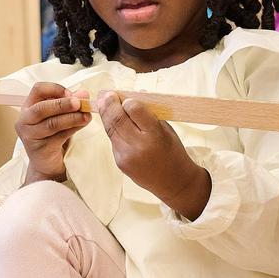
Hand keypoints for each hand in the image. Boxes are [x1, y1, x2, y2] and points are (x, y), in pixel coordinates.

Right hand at [15, 82, 89, 183]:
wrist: (47, 162)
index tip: (71, 94)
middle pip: (41, 108)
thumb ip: (71, 104)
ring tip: (86, 115)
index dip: (56, 89)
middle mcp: (25, 120)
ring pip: (51, 123)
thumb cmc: (53, 135)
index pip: (38, 89)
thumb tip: (84, 94)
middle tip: (80, 103)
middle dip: (62, 104)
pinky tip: (82, 124)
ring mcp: (30, 135)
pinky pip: (58, 137)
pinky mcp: (39, 149)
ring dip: (71, 118)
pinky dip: (73, 129)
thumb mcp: (61, 116)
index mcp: (29, 106)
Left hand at [95, 92, 210, 217]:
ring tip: (105, 103)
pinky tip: (113, 121)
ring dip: (106, 114)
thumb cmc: (173, 153)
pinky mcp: (120, 162)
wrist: (173, 182)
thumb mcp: (167, 130)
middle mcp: (139, 146)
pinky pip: (113, 140)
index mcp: (155, 135)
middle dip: (110, 104)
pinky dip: (112, 129)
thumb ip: (150, 114)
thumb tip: (136, 95)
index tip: (126, 97)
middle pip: (117, 119)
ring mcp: (126, 156)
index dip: (128, 101)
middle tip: (108, 94)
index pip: (135, 110)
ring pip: (110, 129)